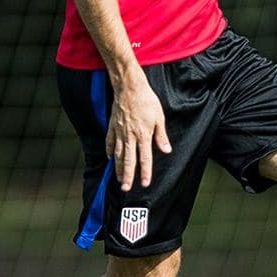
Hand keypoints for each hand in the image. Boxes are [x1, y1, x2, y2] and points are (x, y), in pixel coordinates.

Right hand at [106, 73, 171, 190]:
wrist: (129, 88)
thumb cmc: (146, 101)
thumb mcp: (159, 117)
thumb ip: (161, 136)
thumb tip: (167, 150)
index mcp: (143, 135)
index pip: (145, 158)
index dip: (145, 173)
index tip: (144, 184)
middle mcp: (130, 137)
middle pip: (128, 160)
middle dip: (128, 176)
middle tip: (126, 188)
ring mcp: (119, 132)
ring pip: (118, 154)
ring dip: (118, 168)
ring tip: (119, 179)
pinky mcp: (112, 126)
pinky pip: (109, 142)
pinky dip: (109, 152)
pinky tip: (110, 159)